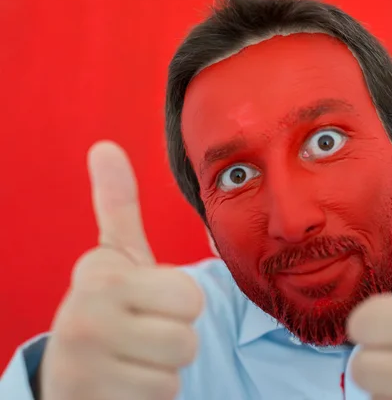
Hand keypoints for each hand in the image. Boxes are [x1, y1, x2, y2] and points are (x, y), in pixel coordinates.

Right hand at [40, 141, 204, 399]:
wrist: (71, 371)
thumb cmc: (109, 308)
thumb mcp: (115, 257)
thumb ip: (116, 205)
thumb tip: (105, 146)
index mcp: (100, 274)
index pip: (190, 296)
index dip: (178, 304)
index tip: (144, 302)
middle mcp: (84, 315)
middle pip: (187, 336)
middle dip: (173, 338)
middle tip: (141, 333)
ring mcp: (84, 363)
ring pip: (176, 369)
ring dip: (162, 368)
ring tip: (131, 357)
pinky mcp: (91, 399)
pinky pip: (162, 396)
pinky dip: (149, 393)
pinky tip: (123, 383)